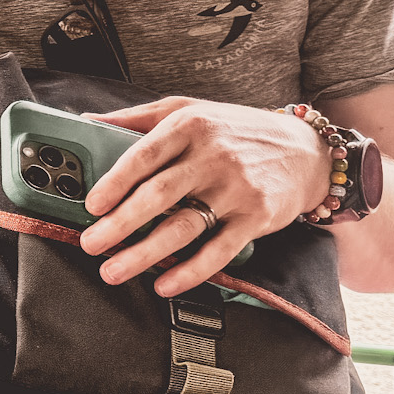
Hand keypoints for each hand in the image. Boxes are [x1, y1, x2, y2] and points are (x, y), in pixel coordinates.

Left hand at [78, 97, 329, 296]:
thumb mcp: (188, 109)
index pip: (143, 155)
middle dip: (119, 224)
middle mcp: (212, 156)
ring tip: (113, 270)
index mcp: (189, 125)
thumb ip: (137, 118)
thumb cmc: (235, 130)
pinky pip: (218, 250)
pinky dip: (190, 272)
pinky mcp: (256, 217)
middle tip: (90, 244)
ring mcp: (236, 189)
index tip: (90, 205)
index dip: (114, 182)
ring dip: (144, 254)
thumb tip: (86, 122)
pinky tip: (164, 284)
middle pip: (158, 195)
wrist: (307, 151)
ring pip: (183, 227)